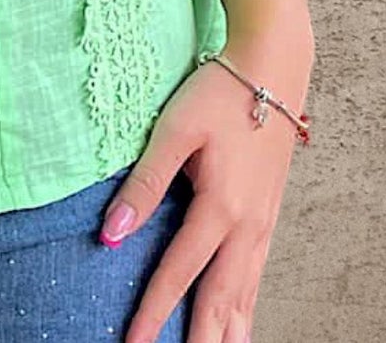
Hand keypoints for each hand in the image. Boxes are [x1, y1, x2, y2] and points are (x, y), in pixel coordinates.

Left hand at [98, 29, 313, 342]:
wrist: (273, 69)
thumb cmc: (219, 94)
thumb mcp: (173, 132)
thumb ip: (142, 186)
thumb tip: (112, 235)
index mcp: (221, 209)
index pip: (179, 274)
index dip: (153, 313)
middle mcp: (248, 228)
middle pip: (220, 302)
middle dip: (199, 341)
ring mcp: (263, 226)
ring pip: (244, 298)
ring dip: (227, 334)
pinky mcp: (268, 218)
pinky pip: (256, 280)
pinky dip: (245, 309)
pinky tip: (238, 324)